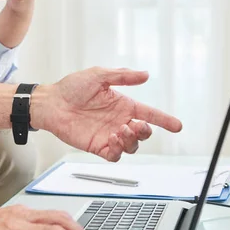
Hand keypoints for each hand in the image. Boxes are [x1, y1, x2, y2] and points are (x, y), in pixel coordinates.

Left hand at [32, 67, 182, 161]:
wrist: (51, 103)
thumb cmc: (71, 87)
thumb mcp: (99, 76)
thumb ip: (123, 76)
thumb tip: (145, 75)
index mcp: (122, 104)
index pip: (149, 114)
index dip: (164, 120)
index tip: (177, 125)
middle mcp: (118, 120)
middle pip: (143, 133)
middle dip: (146, 132)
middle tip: (137, 126)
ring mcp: (109, 134)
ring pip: (132, 146)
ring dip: (132, 140)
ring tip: (121, 130)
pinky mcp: (97, 146)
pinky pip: (115, 155)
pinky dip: (119, 150)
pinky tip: (114, 139)